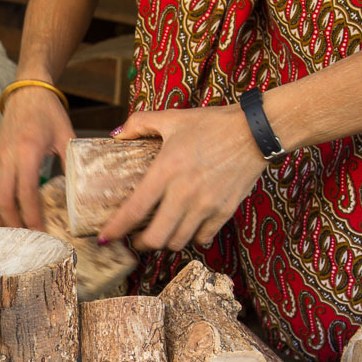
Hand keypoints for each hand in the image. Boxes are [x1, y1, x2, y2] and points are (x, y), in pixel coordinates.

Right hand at [0, 87, 75, 229]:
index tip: (40, 232)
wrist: (26, 92)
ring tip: (13, 232)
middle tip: (27, 240)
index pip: (25, 192)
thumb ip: (72, 164)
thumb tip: (80, 193)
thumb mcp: (66, 136)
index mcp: (27, 150)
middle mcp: (7, 156)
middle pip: (2, 200)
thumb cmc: (48, 112)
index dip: (31, 216)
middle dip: (13, 224)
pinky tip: (4, 216)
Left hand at [97, 105, 268, 250]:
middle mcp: (185, 193)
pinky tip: (186, 228)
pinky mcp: (225, 211)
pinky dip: (191, 238)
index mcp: (166, 170)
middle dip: (140, 244)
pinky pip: (202, 238)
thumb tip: (115, 134)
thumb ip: (139, 123)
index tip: (104, 238)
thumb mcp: (172, 118)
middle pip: (155, 238)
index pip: (134, 210)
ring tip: (160, 234)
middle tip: (136, 239)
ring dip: (165, 242)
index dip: (116, 229)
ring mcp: (206, 205)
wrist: (256, 130)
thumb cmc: (213, 124)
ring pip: (178, 242)